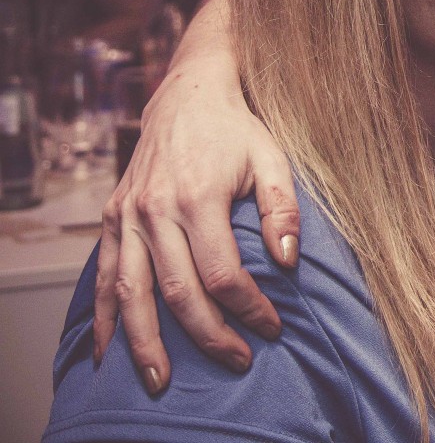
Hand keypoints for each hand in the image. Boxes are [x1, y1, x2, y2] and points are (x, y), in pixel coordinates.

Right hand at [92, 70, 300, 391]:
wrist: (187, 97)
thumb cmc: (237, 131)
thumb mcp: (273, 159)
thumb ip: (283, 210)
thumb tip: (289, 262)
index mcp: (199, 197)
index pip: (222, 273)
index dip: (249, 307)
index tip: (272, 327)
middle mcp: (156, 211)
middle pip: (178, 291)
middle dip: (208, 335)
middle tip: (236, 363)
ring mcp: (128, 216)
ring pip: (132, 293)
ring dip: (145, 342)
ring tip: (161, 381)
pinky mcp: (112, 218)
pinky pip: (103, 277)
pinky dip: (104, 317)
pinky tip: (109, 351)